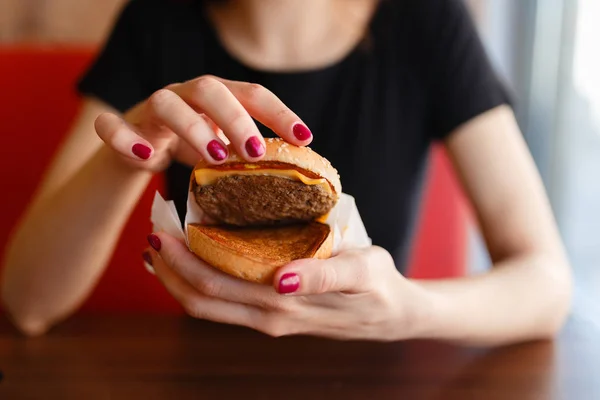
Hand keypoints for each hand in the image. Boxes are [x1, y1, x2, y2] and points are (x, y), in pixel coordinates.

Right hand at [94, 75, 312, 170]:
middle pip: (209, 89)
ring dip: (193, 128)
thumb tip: (296, 175)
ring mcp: (150, 109)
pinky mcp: (119, 128)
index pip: (251, 95)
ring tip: (215, 157)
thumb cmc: (191, 149)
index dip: (278, 114)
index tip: (305, 139)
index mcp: (215, 98)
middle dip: (236, 119)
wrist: (137, 151)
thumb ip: (249, 155)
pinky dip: (126, 138)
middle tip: (256, 151)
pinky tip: (148, 157)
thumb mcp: (224, 151)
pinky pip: (112, 126)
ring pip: (166, 103)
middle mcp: (184, 95)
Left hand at [144, 232, 432, 340]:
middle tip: (152, 230)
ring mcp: (268, 320)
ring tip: (161, 246)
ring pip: (207, 306)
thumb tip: (282, 278)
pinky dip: (198, 285)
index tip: (162, 228)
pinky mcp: (273, 316)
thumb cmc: (379, 285)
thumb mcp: (362, 272)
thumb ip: (324, 276)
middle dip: (169, 266)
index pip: (216, 284)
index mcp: (284, 304)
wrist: (393, 315)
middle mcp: (268, 317)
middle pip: (201, 297)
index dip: (182, 260)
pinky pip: (224, 306)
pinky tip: (192, 262)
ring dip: (178, 278)